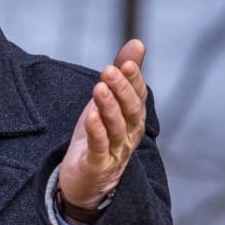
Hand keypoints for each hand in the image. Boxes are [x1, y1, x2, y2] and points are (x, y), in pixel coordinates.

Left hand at [58, 40, 148, 211]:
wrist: (86, 181)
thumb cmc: (99, 137)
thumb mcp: (108, 103)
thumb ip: (123, 75)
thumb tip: (138, 43)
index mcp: (133, 119)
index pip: (138, 97)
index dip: (133, 80)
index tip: (126, 62)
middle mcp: (129, 135)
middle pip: (131, 111)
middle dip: (122, 90)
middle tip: (109, 71)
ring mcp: (115, 152)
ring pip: (116, 128)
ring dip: (108, 107)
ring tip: (99, 87)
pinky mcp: (97, 166)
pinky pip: (99, 148)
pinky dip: (97, 132)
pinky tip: (91, 117)